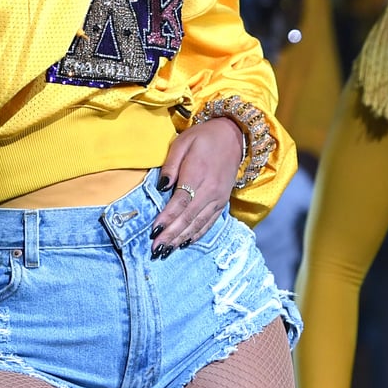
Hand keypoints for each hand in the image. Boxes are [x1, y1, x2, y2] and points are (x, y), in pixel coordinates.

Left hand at [150, 118, 242, 256]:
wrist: (234, 136)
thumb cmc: (204, 137)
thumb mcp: (183, 142)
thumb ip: (171, 165)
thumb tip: (161, 186)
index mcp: (197, 174)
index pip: (179, 202)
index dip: (167, 218)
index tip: (154, 231)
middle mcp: (210, 190)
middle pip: (188, 217)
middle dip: (171, 235)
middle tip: (156, 249)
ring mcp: (218, 198)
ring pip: (198, 223)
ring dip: (181, 239)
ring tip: (167, 251)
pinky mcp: (223, 202)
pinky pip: (209, 222)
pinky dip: (197, 234)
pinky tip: (185, 242)